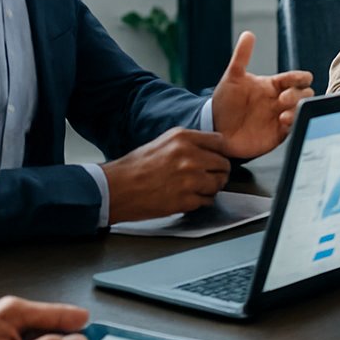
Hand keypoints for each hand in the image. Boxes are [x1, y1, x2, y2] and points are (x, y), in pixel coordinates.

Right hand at [102, 128, 230, 223]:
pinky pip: (207, 201)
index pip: (221, 142)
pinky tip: (188, 198)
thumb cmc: (135, 167)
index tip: (217, 158)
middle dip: (218, 172)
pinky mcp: (185, 200)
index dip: (220, 152)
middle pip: (223, 164)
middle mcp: (190, 157)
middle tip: (209, 176)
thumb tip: (210, 149)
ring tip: (197, 188)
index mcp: (183, 138)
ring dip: (211, 188)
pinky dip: (201, 201)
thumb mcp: (163, 142)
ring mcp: (189, 180)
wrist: (116, 189)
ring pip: (218, 184)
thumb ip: (188, 143)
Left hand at [210, 30, 313, 157]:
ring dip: (298, 110)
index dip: (300, 77)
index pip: (294, 78)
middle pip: (304, 93)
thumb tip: (248, 34)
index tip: (301, 78)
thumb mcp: (232, 78)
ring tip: (284, 114)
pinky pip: (293, 128)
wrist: (215, 129)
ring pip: (301, 110)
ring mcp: (280, 116)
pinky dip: (293, 124)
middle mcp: (279, 100)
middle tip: (283, 99)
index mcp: (273, 85)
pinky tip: (282, 122)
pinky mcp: (278, 134)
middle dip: (299, 94)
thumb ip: (241, 56)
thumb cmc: (225, 103)